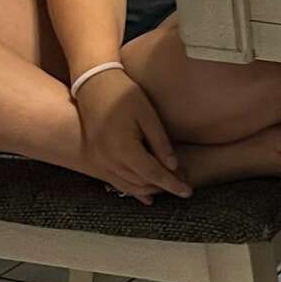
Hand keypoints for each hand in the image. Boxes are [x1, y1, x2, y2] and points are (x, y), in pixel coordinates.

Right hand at [73, 69, 189, 203]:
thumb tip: (173, 166)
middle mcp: (108, 162)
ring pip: (128, 186)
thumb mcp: (147, 114)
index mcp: (123, 150)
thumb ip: (160, 142)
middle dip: (163, 188)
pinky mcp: (95, 160)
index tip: (188, 191)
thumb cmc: (123, 95)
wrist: (92, 85)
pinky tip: (145, 196)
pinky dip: (132, 189)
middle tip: (183, 186)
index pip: (153, 175)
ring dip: (148, 190)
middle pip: (141, 183)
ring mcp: (99, 163)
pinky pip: (115, 181)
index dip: (172, 184)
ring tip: (169, 188)